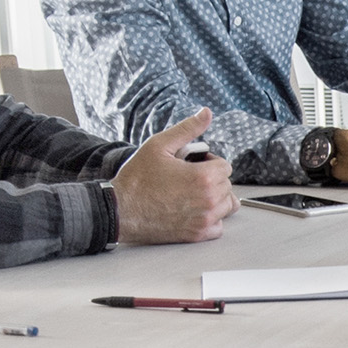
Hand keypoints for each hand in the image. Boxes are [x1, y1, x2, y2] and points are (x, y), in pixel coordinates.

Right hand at [111, 114, 234, 243]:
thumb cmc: (137, 179)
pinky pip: (218, 226)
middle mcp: (208, 200)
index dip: (210, 163)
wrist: (120, 210)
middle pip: (227, 186)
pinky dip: (210, 219)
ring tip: (193, 193)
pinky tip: (193, 210)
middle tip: (189, 178)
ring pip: (226, 206)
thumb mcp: (159, 145)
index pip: (226, 167)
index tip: (194, 165)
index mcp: (203, 177)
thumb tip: (206, 113)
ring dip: (215, 198)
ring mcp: (204, 219)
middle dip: (212, 180)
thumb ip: (187, 128)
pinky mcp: (197, 235)